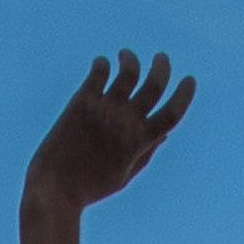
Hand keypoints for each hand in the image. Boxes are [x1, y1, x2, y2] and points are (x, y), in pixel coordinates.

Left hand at [27, 52, 191, 211]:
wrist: (54, 188)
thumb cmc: (90, 187)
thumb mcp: (124, 176)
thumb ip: (145, 154)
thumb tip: (163, 135)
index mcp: (141, 142)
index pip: (173, 113)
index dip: (185, 94)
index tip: (189, 80)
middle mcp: (126, 122)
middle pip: (155, 85)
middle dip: (162, 66)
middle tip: (161, 58)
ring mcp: (105, 109)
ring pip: (128, 72)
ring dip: (130, 59)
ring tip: (125, 55)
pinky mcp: (82, 102)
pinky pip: (99, 73)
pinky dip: (103, 64)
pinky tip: (101, 64)